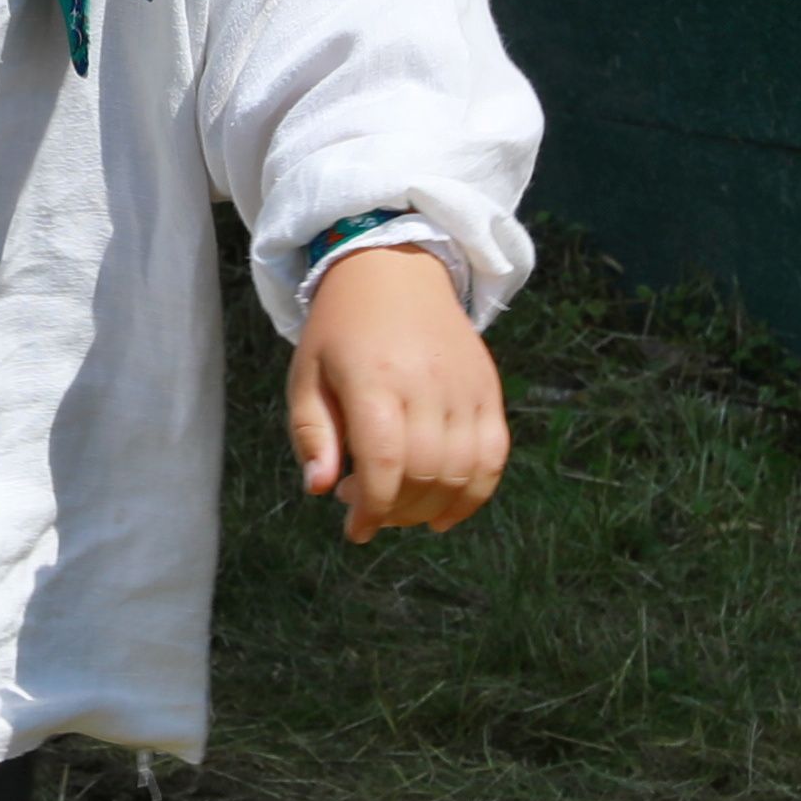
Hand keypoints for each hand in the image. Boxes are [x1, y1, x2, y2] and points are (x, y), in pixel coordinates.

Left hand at [286, 240, 505, 537]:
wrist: (395, 269)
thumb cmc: (341, 329)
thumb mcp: (306, 375)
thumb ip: (312, 434)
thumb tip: (320, 489)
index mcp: (374, 378)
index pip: (386, 462)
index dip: (373, 508)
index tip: (356, 530)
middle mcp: (426, 382)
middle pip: (425, 473)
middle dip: (396, 510)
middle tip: (367, 506)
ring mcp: (464, 386)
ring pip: (462, 471)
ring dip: (431, 508)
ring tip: (399, 505)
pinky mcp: (488, 390)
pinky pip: (494, 456)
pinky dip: (475, 494)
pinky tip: (445, 515)